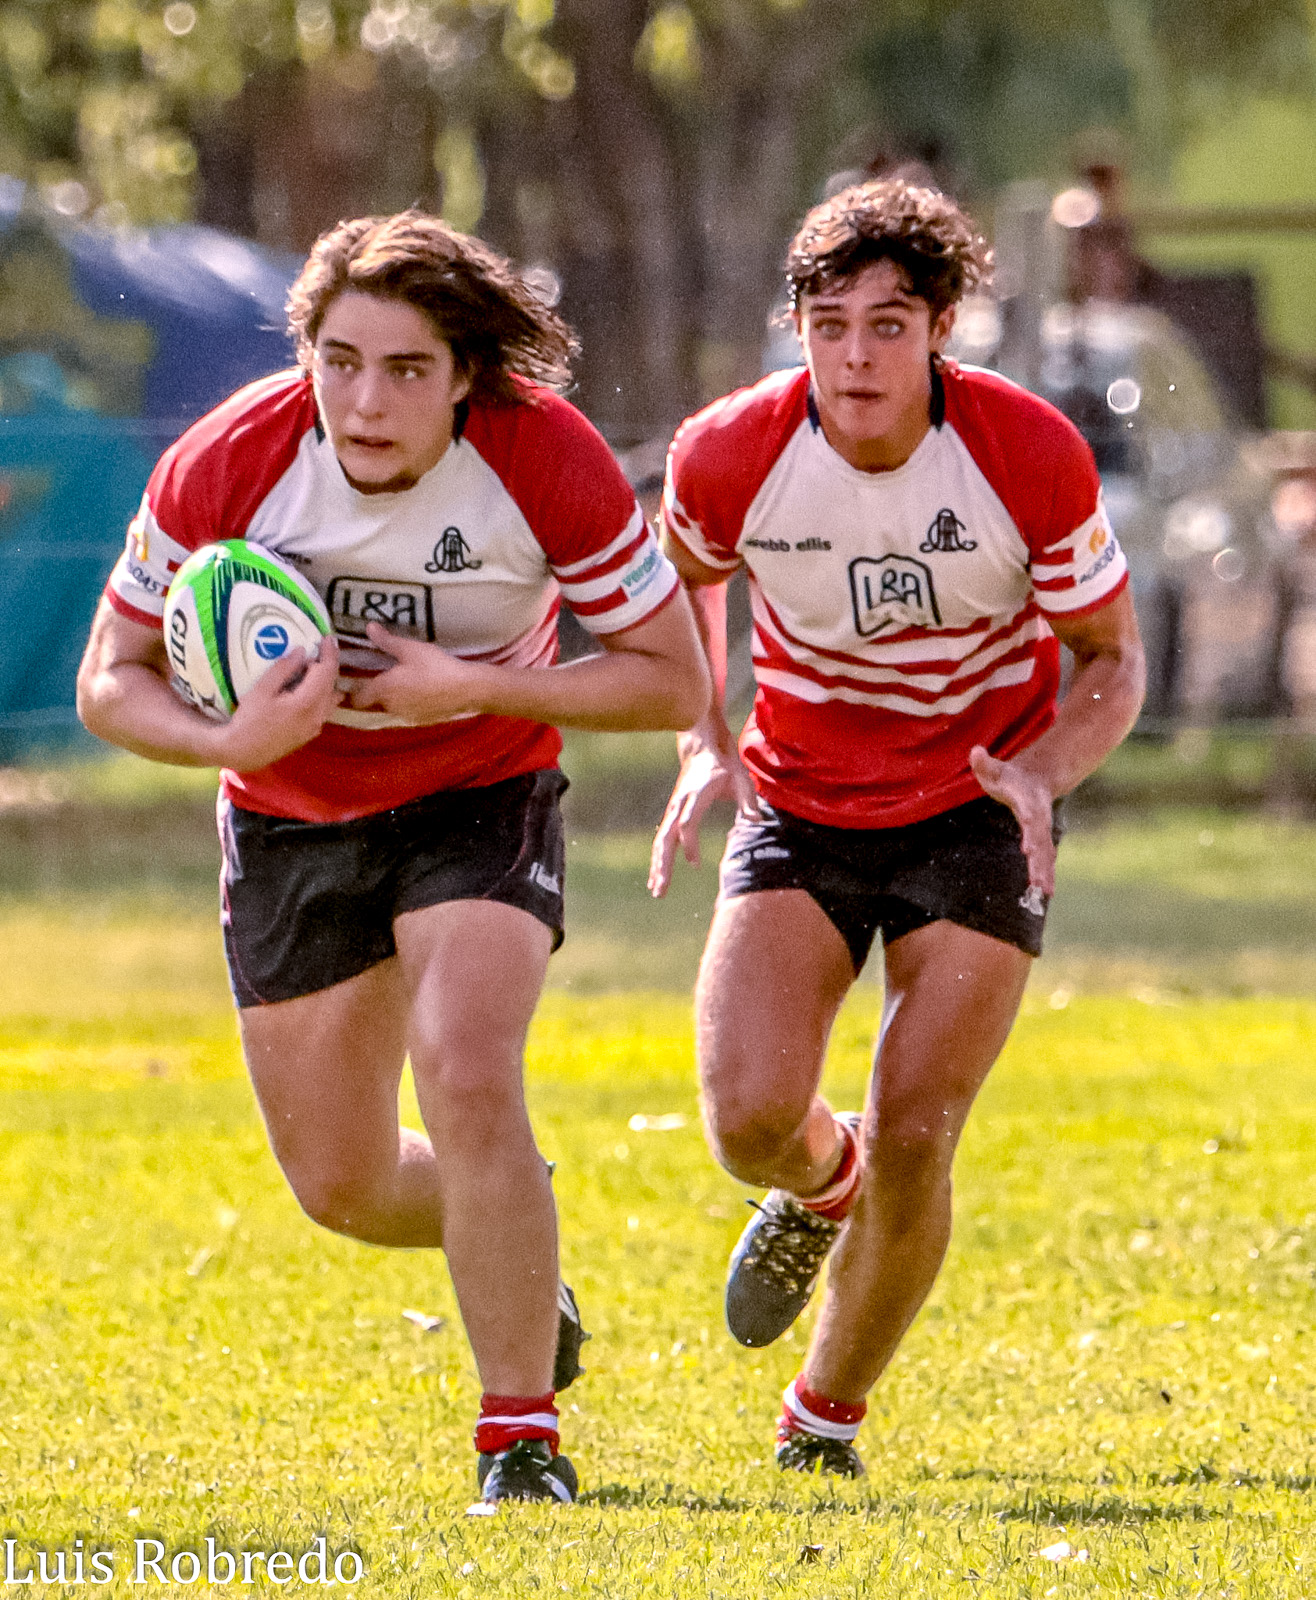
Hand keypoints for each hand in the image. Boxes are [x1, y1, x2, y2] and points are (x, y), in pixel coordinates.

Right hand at [216, 637, 339, 771]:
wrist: (244, 752)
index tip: (328, 638)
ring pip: (331, 698)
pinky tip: (313, 688)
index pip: (326, 672)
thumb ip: (283, 669)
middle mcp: (317, 716)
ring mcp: (315, 727)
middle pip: (331, 685)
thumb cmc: (249, 720)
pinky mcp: (310, 733)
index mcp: (306, 703)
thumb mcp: (262, 690)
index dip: (329, 653)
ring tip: (318, 666)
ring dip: (327, 681)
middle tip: (324, 648)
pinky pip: (325, 709)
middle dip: (329, 664)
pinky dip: (323, 694)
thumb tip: (302, 651)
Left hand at [342, 623, 483, 721]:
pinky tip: (422, 689)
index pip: (357, 699)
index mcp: (383, 690)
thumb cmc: (435, 666)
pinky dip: (411, 702)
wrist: (467, 689)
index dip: (353, 692)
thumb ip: (387, 641)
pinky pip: (409, 711)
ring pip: (393, 707)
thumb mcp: (410, 649)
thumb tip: (368, 627)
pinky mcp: (423, 720)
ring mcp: (407, 716)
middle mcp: (391, 707)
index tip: (355, 680)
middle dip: (376, 691)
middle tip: (382, 674)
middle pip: (375, 703)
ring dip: (394, 697)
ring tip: (404, 681)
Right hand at [648, 742, 759, 897]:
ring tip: (656, 891)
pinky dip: (658, 859)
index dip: (689, 844)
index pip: (687, 824)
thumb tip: (757, 821)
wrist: (702, 748)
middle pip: (666, 838)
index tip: (695, 864)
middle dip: (663, 865)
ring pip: (660, 842)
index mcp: (696, 796)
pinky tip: (657, 878)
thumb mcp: (741, 778)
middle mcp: (679, 804)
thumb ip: (748, 800)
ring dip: (657, 867)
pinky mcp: (671, 814)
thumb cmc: (725, 766)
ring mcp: (672, 810)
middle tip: (661, 889)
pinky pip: (662, 840)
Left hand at [969, 744, 1056, 896]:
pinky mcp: (1040, 841)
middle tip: (1039, 883)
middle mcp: (1039, 821)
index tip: (1028, 848)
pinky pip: (1044, 860)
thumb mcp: (995, 769)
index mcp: (1029, 804)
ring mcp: (1042, 832)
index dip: (1031, 833)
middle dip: (1040, 862)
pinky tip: (1045, 894)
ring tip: (1044, 893)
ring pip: (1045, 855)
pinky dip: (1046, 875)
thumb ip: (984, 763)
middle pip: (1041, 843)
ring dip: (1045, 873)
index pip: (1031, 820)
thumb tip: (975, 751)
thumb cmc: (1010, 777)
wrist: (1036, 779)